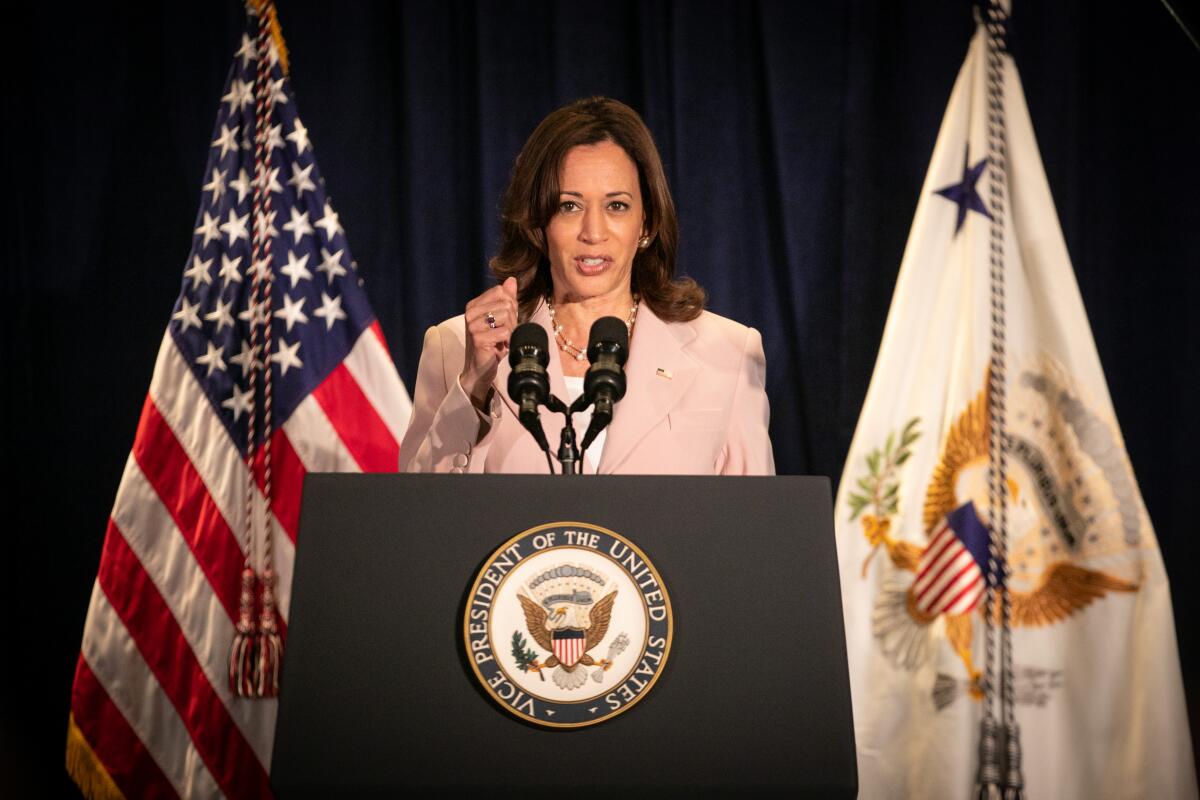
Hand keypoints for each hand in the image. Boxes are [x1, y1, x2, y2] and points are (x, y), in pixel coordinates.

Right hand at [459, 276, 518, 407]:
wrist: (479, 370)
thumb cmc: (491, 345)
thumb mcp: (500, 319)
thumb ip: (506, 299)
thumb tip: (512, 279)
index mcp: (473, 305)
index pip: (501, 291)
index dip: (510, 305)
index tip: (505, 321)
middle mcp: (470, 313)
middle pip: (506, 304)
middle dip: (512, 320)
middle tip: (504, 333)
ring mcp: (473, 326)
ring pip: (507, 316)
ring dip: (510, 331)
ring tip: (501, 340)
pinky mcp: (478, 338)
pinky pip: (505, 332)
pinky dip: (507, 341)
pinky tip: (500, 347)